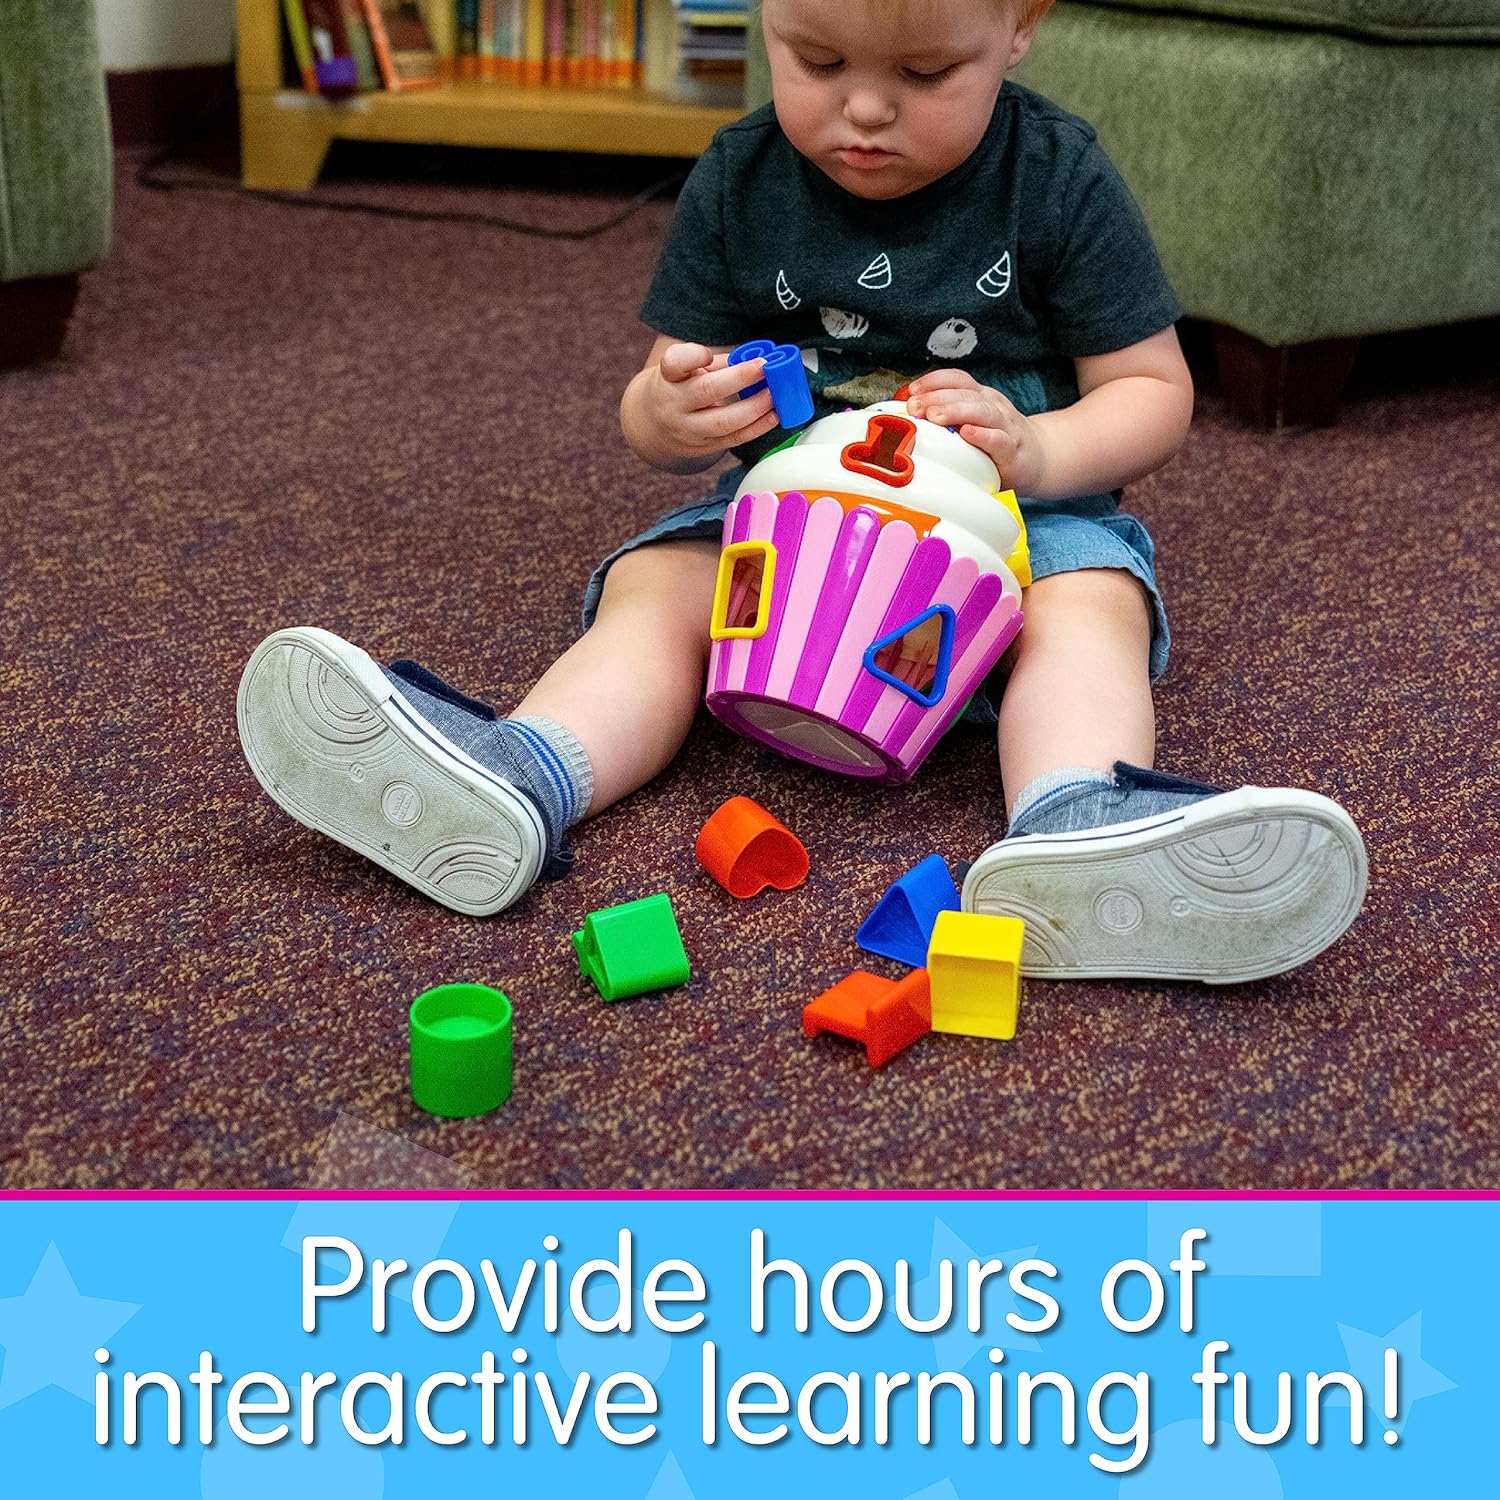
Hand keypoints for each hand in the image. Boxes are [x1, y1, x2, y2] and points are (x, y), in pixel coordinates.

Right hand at [641, 342, 780, 463]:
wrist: (653, 425)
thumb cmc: (676, 388)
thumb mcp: (685, 369)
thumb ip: (716, 363)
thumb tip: (757, 360)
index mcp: (668, 377)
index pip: (674, 363)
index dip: (693, 357)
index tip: (709, 354)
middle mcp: (674, 404)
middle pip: (706, 391)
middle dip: (740, 378)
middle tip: (764, 367)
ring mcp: (688, 430)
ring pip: (724, 421)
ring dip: (755, 407)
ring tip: (774, 394)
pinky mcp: (703, 447)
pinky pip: (734, 439)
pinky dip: (757, 427)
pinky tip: (773, 416)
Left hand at [904, 369, 1045, 493]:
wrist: (1036, 458)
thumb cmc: (995, 442)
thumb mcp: (971, 422)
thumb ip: (946, 418)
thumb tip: (909, 417)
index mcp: (980, 396)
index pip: (957, 379)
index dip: (933, 381)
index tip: (911, 390)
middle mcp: (993, 406)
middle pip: (964, 393)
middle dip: (936, 398)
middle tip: (915, 406)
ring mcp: (1005, 426)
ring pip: (981, 411)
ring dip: (956, 411)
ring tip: (934, 417)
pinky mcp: (1012, 450)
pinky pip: (998, 440)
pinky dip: (983, 436)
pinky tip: (967, 434)